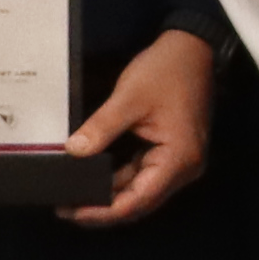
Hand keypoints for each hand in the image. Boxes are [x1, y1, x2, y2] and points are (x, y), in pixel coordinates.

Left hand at [56, 32, 217, 227]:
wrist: (192, 47)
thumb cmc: (167, 70)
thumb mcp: (129, 98)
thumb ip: (100, 129)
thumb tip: (72, 152)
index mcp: (178, 160)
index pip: (137, 201)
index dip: (103, 211)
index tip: (72, 212)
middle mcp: (183, 169)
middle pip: (140, 201)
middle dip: (103, 207)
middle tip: (66, 207)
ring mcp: (179, 161)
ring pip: (140, 189)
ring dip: (110, 193)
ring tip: (75, 194)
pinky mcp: (171, 151)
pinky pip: (143, 173)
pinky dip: (120, 178)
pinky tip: (95, 177)